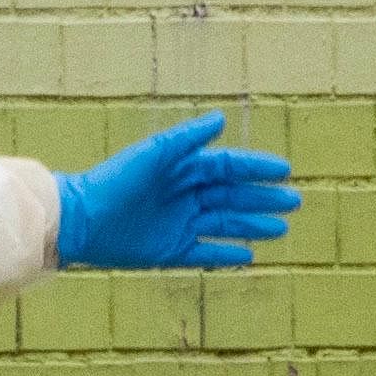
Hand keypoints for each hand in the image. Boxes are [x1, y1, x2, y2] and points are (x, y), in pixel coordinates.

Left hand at [54, 112, 300, 268]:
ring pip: (225, 225)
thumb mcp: (151, 156)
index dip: (256, 168)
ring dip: (253, 226)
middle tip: (294, 202)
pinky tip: (249, 255)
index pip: (228, 168)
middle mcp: (185, 197)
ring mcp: (179, 225)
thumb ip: (185, 140)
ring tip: (282, 229)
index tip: (284, 170)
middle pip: (233, 197)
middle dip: (263, 199)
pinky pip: (205, 252)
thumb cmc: (114, 181)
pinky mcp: (169, 251)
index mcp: (183, 170)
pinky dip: (226, 254)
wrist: (81, 220)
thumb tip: (221, 120)